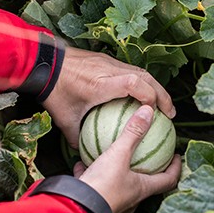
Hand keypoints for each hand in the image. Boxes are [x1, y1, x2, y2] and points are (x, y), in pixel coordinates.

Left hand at [43, 46, 175, 147]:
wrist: (43, 62)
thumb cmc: (54, 90)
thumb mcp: (64, 118)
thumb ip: (76, 137)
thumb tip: (85, 153)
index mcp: (102, 84)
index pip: (135, 84)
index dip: (151, 97)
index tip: (156, 114)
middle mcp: (109, 70)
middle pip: (145, 77)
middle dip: (162, 94)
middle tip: (170, 113)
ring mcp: (108, 62)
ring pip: (140, 71)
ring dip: (153, 87)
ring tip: (159, 104)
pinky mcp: (104, 59)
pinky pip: (128, 70)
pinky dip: (140, 82)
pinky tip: (138, 96)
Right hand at [73, 105, 181, 212]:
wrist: (76, 207)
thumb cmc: (103, 184)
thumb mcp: (118, 154)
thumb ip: (133, 132)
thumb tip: (148, 111)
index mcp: (142, 190)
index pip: (168, 180)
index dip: (175, 168)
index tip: (176, 156)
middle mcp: (131, 200)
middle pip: (146, 184)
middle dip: (148, 170)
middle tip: (148, 156)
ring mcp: (113, 204)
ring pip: (120, 186)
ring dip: (120, 174)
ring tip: (116, 159)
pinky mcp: (95, 204)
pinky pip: (97, 187)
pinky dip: (94, 176)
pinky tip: (83, 164)